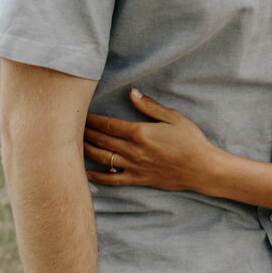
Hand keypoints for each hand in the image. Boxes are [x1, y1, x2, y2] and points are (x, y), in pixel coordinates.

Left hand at [84, 88, 226, 192]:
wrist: (202, 168)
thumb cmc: (191, 140)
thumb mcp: (173, 117)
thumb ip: (150, 106)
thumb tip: (132, 92)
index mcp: (140, 133)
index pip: (109, 124)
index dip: (92, 119)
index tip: (79, 113)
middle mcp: (133, 151)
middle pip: (102, 140)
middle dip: (85, 132)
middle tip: (69, 127)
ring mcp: (134, 167)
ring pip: (102, 158)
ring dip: (87, 151)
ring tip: (72, 145)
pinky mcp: (138, 179)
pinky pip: (113, 180)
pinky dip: (98, 178)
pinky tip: (87, 174)